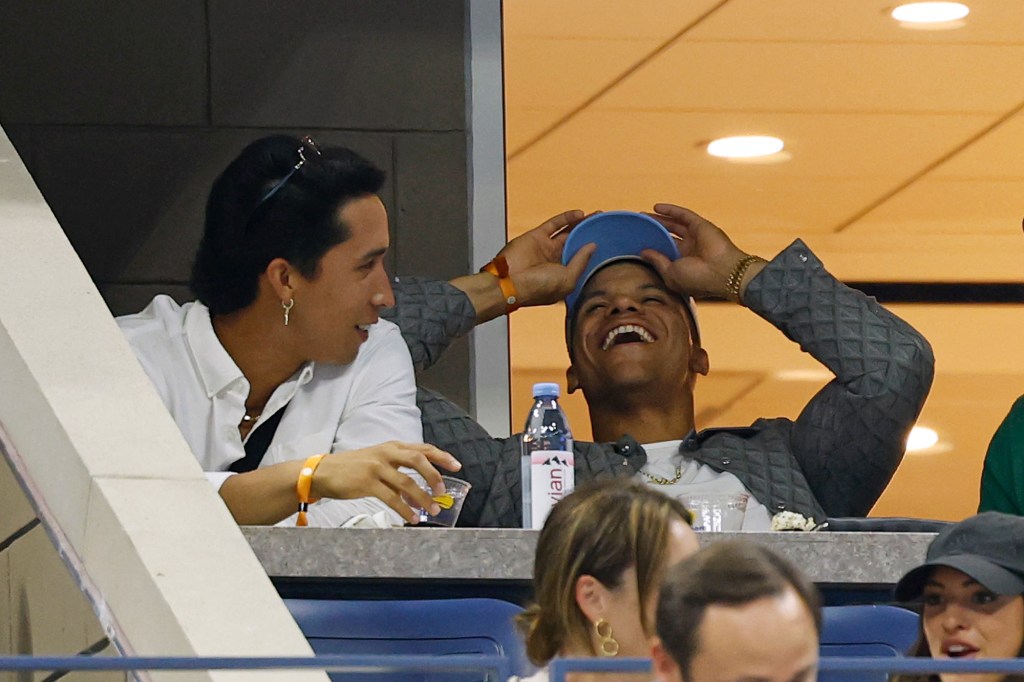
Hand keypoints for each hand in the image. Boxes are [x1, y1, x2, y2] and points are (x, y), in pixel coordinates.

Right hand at [312, 442, 461, 524]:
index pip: (423, 448)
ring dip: (422, 498)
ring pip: (407, 482)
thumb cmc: (352, 468)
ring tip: (432, 510)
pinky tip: (411, 518)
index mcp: (392, 446)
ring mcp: (377, 467)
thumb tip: (418, 495)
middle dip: (434, 475)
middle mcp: (387, 453)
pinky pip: (392, 498)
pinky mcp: (368, 482)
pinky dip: (404, 509)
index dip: (442, 456)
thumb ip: (398, 473)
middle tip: (442, 491)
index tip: (457, 466)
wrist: (323, 471)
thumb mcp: (377, 461)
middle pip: (419, 460)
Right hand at [496, 210, 595, 305]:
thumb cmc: (537, 288)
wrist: (510, 283)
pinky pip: (554, 224)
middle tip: (602, 225)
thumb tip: (592, 246)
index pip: (581, 260)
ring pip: (566, 232)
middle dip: (588, 234)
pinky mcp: (536, 236)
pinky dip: (566, 218)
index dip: (592, 252)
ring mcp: (545, 248)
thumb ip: (581, 262)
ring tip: (595, 215)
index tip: (607, 243)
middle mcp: (554, 262)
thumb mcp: (568, 279)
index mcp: (563, 275)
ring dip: (580, 224)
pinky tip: (579, 214)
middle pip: (576, 244)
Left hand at [641, 203, 761, 300]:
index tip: (636, 243)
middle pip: (668, 237)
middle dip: (654, 231)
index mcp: (683, 265)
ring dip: (659, 219)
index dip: (652, 248)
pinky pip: (683, 215)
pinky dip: (670, 210)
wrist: (723, 273)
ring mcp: (696, 237)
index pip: (665, 253)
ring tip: (643, 215)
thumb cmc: (697, 279)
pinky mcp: (700, 226)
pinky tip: (656, 207)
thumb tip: (643, 252)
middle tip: (638, 226)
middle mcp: (689, 250)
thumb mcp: (671, 273)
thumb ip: (657, 261)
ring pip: (674, 224)